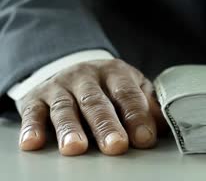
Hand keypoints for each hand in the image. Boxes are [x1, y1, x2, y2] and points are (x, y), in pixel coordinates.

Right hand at [18, 59, 167, 155]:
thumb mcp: (132, 87)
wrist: (74, 68)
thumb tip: (163, 125)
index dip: (136, 116)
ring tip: (76, 148)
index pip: (127, 94)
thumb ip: (147, 105)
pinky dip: (32, 127)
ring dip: (70, 128)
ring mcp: (60, 86)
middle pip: (97, 102)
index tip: (144, 138)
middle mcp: (86, 76)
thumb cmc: (109, 86)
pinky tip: (33, 142)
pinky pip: (33, 113)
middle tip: (116, 146)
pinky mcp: (36, 98)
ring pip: (65, 108)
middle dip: (106, 125)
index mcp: (115, 72)